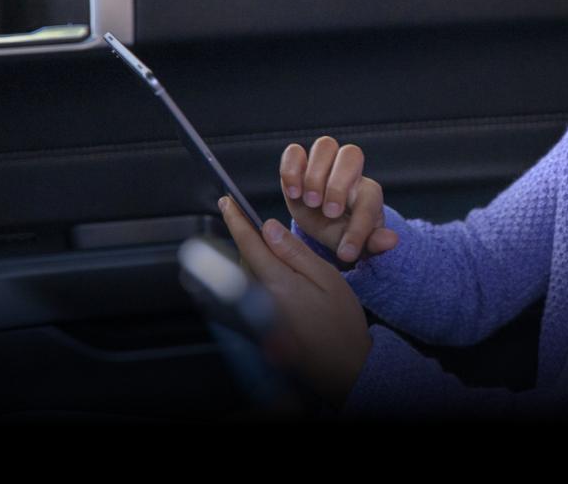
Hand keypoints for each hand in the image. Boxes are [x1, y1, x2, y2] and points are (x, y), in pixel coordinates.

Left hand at [218, 195, 373, 409]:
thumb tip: (269, 228)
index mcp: (277, 283)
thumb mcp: (326, 278)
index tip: (227, 202)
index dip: (236, 220)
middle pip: (243, 258)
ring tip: (264, 246)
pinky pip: (249, 290)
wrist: (340, 366)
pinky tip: (270, 273)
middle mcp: (259, 299)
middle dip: (244, 237)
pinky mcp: (259, 324)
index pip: (248, 244)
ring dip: (250, 255)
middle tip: (247, 218)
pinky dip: (254, 274)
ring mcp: (257, 314)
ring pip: (245, 273)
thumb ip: (295, 252)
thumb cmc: (340, 323)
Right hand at [280, 136, 398, 262]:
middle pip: (351, 155)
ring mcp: (324, 163)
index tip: (346, 253)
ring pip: (325, 146)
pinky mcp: (299, 163)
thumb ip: (373, 243)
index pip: (368, 202)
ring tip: (309, 201)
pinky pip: (294, 151)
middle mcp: (349, 171)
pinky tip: (293, 192)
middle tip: (328, 213)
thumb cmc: (343, 231)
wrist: (322, 223)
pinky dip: (291, 168)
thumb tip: (390, 241)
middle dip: (337, 185)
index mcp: (368, 193)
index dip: (358, 229)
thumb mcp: (357, 244)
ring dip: (315, 175)